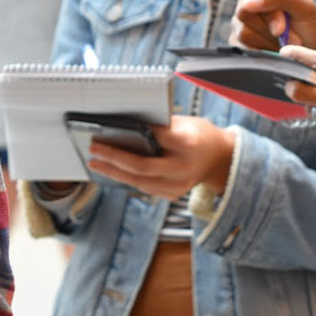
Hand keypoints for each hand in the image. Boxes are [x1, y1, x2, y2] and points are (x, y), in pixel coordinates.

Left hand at [86, 115, 236, 198]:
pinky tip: (111, 171)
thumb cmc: (199, 135)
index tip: (110, 126)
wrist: (220, 160)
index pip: (156, 137)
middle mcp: (184, 166)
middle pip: (143, 167)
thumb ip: (161, 125)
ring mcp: (179, 184)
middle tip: (94, 149)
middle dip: (115, 158)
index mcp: (189, 142)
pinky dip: (126, 179)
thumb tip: (128, 124)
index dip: (133, 132)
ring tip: (95, 162)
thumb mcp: (186, 122)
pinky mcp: (173, 194)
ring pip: (140, 182)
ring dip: (114, 172)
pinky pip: (145, 188)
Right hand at [230, 0, 315, 56]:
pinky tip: (275, 49)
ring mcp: (243, 24)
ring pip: (244, 31)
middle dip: (271, 24)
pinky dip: (264, 49)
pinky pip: (243, 47)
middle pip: (244, 10)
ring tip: (286, 42)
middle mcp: (251, 3)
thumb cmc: (312, 28)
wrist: (315, 55)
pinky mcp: (240, 44)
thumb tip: (249, 1)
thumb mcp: (304, 7)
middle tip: (289, 33)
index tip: (282, 14)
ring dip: (270, 39)